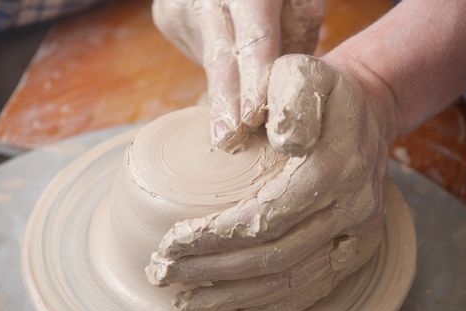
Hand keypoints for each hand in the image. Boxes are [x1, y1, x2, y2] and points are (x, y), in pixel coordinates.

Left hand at [146, 54, 399, 310]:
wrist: (365, 110)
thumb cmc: (322, 92)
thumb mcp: (304, 72)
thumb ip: (291, 98)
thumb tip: (282, 139)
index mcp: (335, 167)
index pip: (267, 216)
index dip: (216, 237)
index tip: (170, 244)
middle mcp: (351, 209)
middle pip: (275, 256)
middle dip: (214, 271)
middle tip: (164, 275)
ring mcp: (357, 235)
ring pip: (292, 281)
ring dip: (235, 297)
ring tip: (187, 304)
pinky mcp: (355, 250)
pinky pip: (316, 290)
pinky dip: (274, 309)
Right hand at [152, 0, 326, 150]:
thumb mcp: (298, 0)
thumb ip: (296, 36)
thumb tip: (287, 90)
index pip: (255, 40)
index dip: (254, 80)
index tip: (252, 117)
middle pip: (219, 58)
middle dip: (225, 104)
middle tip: (227, 140)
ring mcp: (181, 7)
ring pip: (207, 62)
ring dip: (223, 95)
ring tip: (228, 130)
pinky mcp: (167, 18)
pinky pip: (197, 54)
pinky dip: (215, 68)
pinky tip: (226, 61)